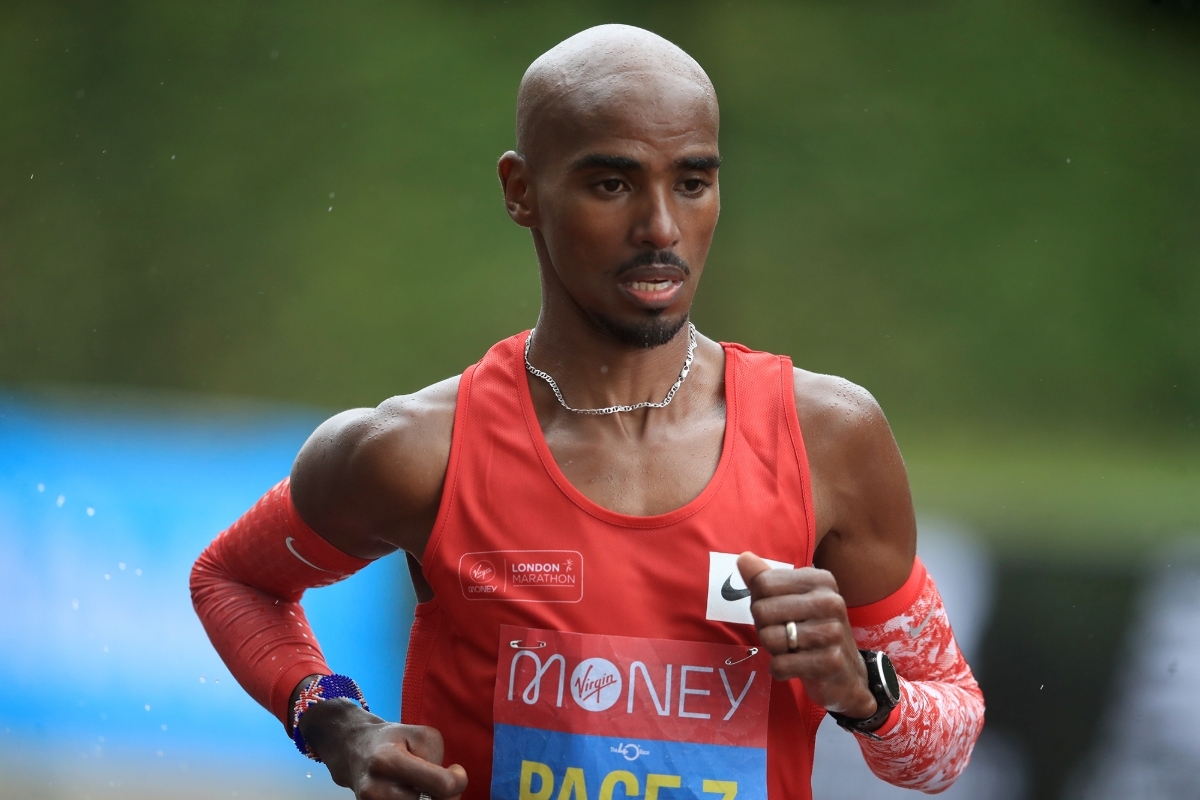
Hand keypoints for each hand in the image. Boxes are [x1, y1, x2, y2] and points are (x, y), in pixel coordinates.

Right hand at [299, 697, 467, 799]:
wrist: (354, 750)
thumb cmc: (393, 740)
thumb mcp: (422, 735)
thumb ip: (437, 758)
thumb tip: (445, 787)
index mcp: (388, 761)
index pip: (441, 785)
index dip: (458, 781)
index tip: (455, 771)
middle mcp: (375, 789)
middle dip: (443, 795)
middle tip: (440, 781)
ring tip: (423, 786)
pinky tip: (412, 792)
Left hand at [737, 552, 876, 719]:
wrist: (846, 673)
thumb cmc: (809, 630)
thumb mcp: (789, 600)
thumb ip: (764, 578)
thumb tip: (743, 558)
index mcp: (819, 579)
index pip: (763, 583)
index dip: (760, 602)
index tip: (779, 613)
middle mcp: (830, 601)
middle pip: (762, 610)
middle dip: (764, 627)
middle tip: (785, 634)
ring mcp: (833, 632)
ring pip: (770, 638)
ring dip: (773, 649)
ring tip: (792, 649)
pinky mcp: (831, 662)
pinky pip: (780, 665)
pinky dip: (780, 669)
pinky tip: (796, 666)